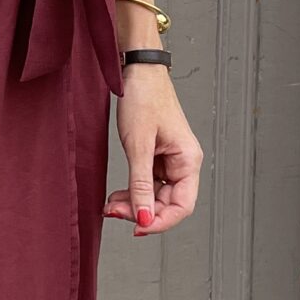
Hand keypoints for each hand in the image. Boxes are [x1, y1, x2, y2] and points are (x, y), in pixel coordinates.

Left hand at [106, 68, 202, 236]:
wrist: (137, 71)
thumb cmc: (143, 99)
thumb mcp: (138, 145)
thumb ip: (141, 185)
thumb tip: (143, 219)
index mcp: (188, 160)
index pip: (182, 206)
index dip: (160, 221)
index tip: (136, 228)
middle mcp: (183, 163)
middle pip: (168, 204)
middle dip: (141, 212)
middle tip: (113, 212)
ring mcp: (170, 161)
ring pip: (156, 196)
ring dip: (135, 204)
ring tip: (111, 204)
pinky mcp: (157, 156)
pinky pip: (148, 184)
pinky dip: (133, 191)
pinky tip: (116, 194)